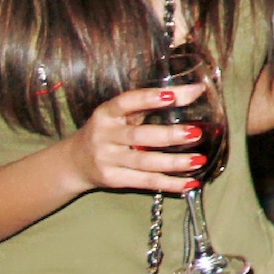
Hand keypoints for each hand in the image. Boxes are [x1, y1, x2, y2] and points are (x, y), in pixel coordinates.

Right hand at [65, 83, 210, 194]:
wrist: (75, 162)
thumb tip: (196, 90)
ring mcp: (107, 160)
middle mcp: (104, 136)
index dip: (148, 98)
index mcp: (107, 113)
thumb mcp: (126, 113)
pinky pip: (145, 182)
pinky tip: (190, 181)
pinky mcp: (113, 179)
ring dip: (173, 162)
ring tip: (199, 159)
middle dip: (168, 135)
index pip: (126, 103)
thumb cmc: (109, 130)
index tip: (171, 96)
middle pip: (138, 136)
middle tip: (195, 133)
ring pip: (144, 162)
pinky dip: (169, 183)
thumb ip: (157, 101)